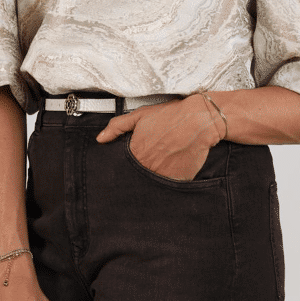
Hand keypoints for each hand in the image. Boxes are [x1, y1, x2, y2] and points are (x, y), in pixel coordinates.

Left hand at [95, 95, 219, 180]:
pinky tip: (173, 166)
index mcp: (136, 153)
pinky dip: (170, 179)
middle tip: (152, 160)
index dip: (128, 164)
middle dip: (141, 170)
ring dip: (155, 175)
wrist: (198, 120)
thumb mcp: (140, 115)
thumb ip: (117, 126)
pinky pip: (170, 185)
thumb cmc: (171, 116)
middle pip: (138, 176)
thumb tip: (101, 138)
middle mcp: (147, 167)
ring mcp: (163, 176)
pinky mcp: (179, 180)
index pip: (124, 167)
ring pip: (153, 183)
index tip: (134, 160)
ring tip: (163, 162)